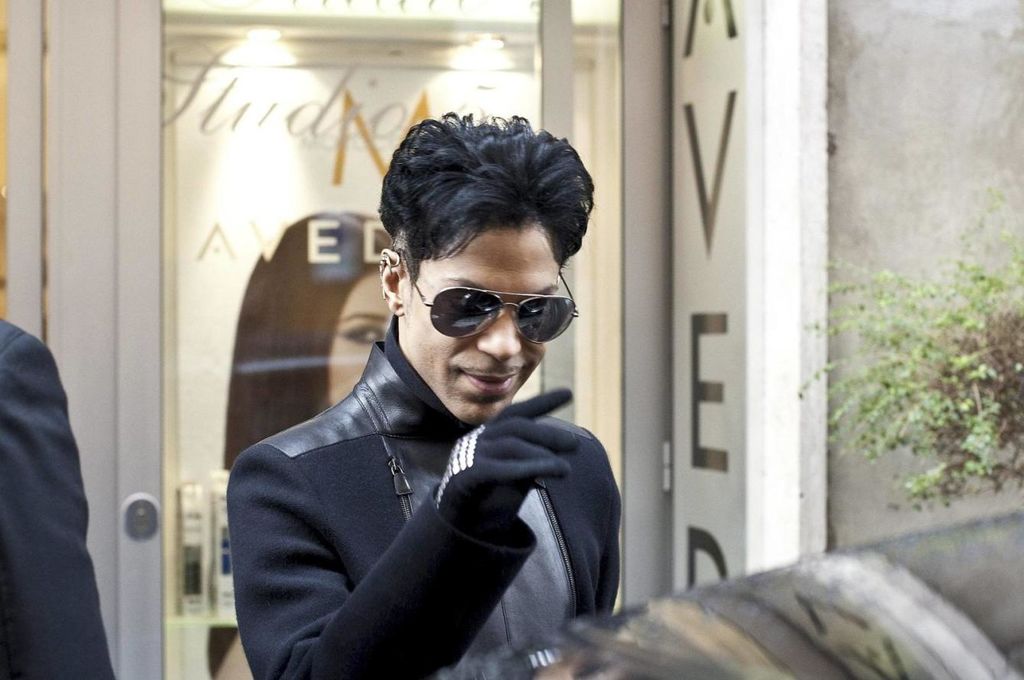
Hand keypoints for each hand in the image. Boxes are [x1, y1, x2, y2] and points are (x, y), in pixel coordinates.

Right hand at [435, 389, 577, 539]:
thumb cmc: (489, 496)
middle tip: (574, 444)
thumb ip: (533, 460)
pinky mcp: (467, 476)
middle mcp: (480, 438)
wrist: (457, 525)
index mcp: (491, 434)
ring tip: (566, 469)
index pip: (518, 412)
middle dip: (548, 433)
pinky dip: (525, 469)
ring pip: (511, 445)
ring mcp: (471, 455)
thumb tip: (564, 452)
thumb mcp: (516, 475)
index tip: (568, 393)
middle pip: (517, 426)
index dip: (543, 401)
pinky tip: (547, 471)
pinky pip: (498, 469)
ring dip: (542, 455)